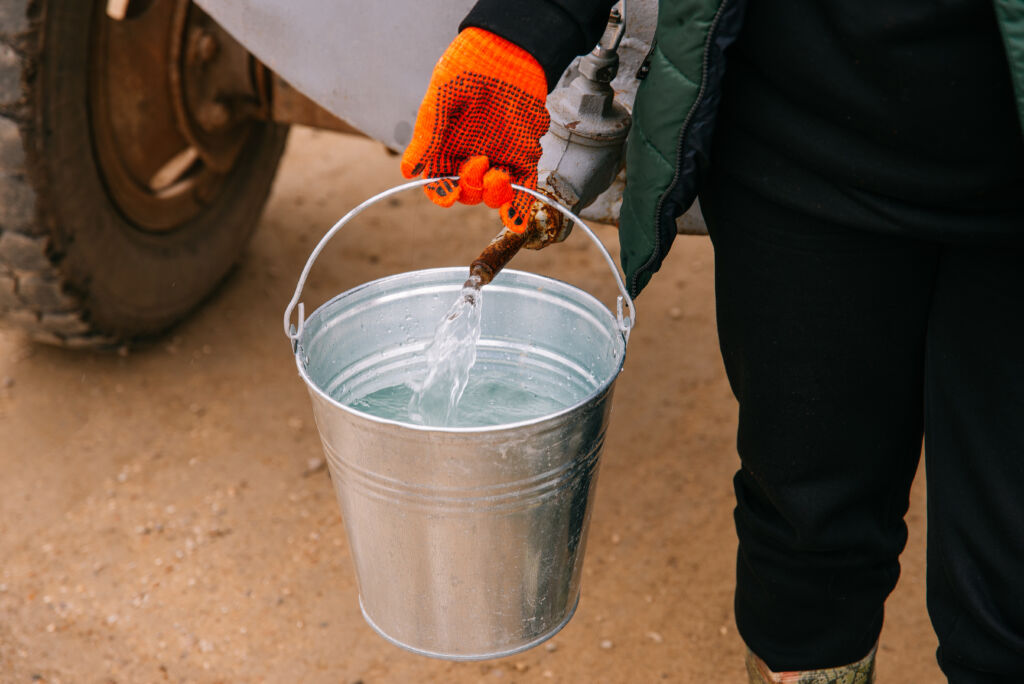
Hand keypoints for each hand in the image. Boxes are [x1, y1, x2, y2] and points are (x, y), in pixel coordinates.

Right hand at [400, 27, 549, 232]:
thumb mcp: (440, 99)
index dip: (442, 193)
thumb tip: (408, 171)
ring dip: (494, 194)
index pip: (439, 183)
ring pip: (493, 195)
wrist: (506, 50)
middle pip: (467, 192)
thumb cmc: (467, 68)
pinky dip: (519, 208)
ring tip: (497, 174)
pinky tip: (515, 222)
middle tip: (478, 162)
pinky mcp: (524, 155)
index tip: (448, 191)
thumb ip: (427, 135)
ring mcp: (499, 157)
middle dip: (471, 186)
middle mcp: (470, 156)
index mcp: (445, 147)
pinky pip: (523, 188)